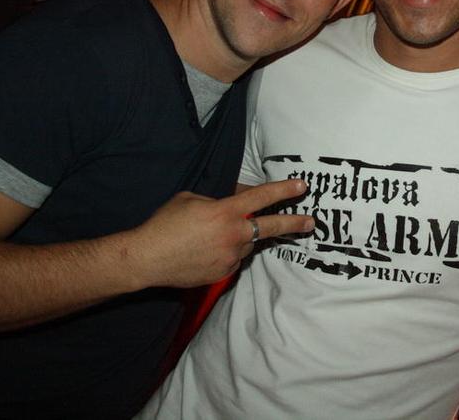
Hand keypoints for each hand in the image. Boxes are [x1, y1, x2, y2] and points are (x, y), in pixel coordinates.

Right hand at [130, 179, 311, 287]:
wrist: (148, 258)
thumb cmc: (165, 224)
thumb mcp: (191, 199)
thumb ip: (218, 200)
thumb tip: (235, 202)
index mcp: (225, 211)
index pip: (261, 197)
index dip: (283, 190)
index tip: (301, 187)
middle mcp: (233, 234)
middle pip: (270, 227)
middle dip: (294, 223)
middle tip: (310, 222)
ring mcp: (230, 256)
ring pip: (246, 244)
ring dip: (240, 238)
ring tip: (211, 237)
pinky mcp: (223, 273)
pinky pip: (233, 259)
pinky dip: (226, 252)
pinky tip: (205, 251)